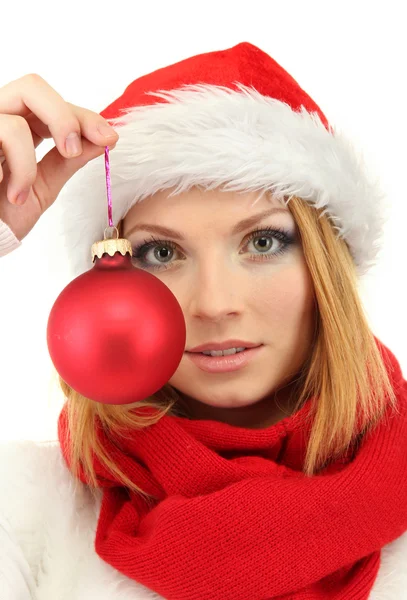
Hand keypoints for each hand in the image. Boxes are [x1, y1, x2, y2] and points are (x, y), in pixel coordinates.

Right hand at [0, 73, 118, 240]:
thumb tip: (106, 140)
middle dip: (65, 117)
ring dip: (30, 157)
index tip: (110, 138)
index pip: (55, 106)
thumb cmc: (4, 213)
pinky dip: (18, 166)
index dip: (84, 117)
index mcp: (20, 127)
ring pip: (21, 104)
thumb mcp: (42, 187)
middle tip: (74, 151)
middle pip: (34, 86)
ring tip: (24, 191)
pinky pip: (6, 131)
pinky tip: (12, 192)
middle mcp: (1, 116)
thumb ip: (68, 162)